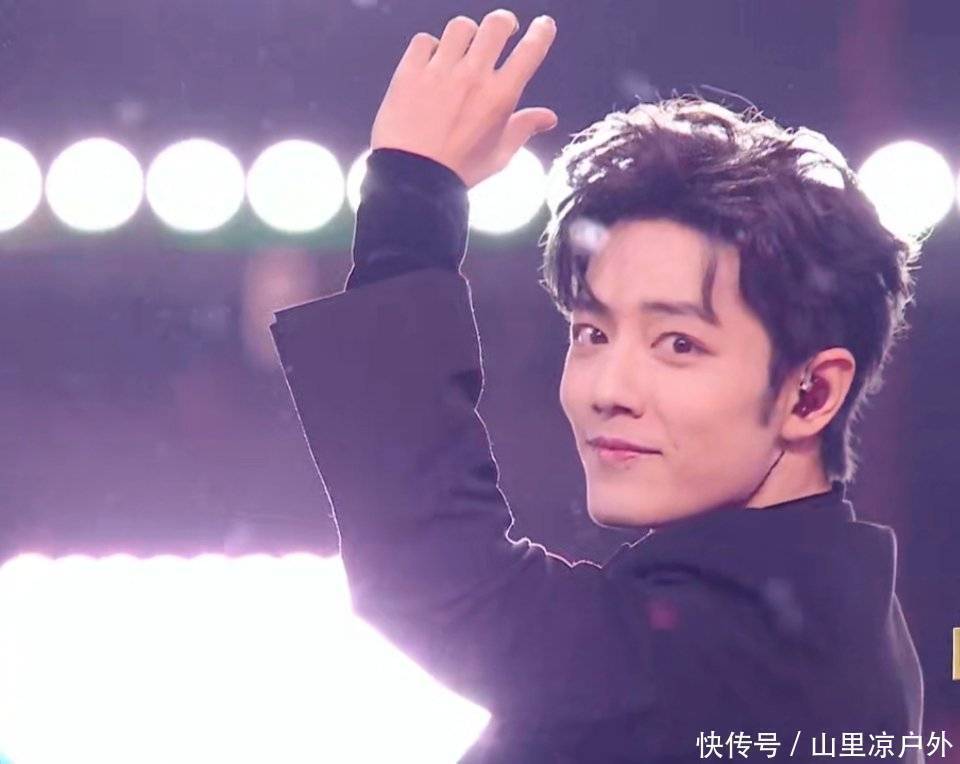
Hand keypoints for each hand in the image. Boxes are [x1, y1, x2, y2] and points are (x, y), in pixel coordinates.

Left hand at [370, 9, 558, 189]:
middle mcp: (472, 77)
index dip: (541, 32)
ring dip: (467, 33)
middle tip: (503, 30)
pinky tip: (432, 61)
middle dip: (504, 22)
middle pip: (496, 25)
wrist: (413, 179)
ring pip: (460, 27)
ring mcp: (440, 71)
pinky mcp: (410, 72)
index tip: (543, 25)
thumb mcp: (499, 155)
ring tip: (464, 47)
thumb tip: (548, 117)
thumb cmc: (457, 171)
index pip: (530, 51)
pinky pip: (424, 41)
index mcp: (499, 97)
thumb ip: (524, 128)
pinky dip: (430, 47)